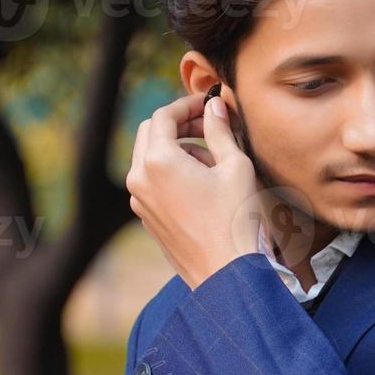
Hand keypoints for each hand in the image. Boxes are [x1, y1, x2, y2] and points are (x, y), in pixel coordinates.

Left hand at [126, 89, 260, 289]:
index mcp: (158, 161)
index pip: (165, 116)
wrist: (225, 272)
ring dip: (177, 148)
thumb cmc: (234, 219)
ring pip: (150, 157)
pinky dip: (171, 171)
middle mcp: (139, 178)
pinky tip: (202, 183)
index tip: (209, 103)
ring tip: (212, 160)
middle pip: (150, 132)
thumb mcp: (235, 167)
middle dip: (179, 124)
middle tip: (208, 125)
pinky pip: (152, 181)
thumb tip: (215, 106)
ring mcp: (139, 200)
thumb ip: (220, 130)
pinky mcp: (146, 216)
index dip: (187, 104)